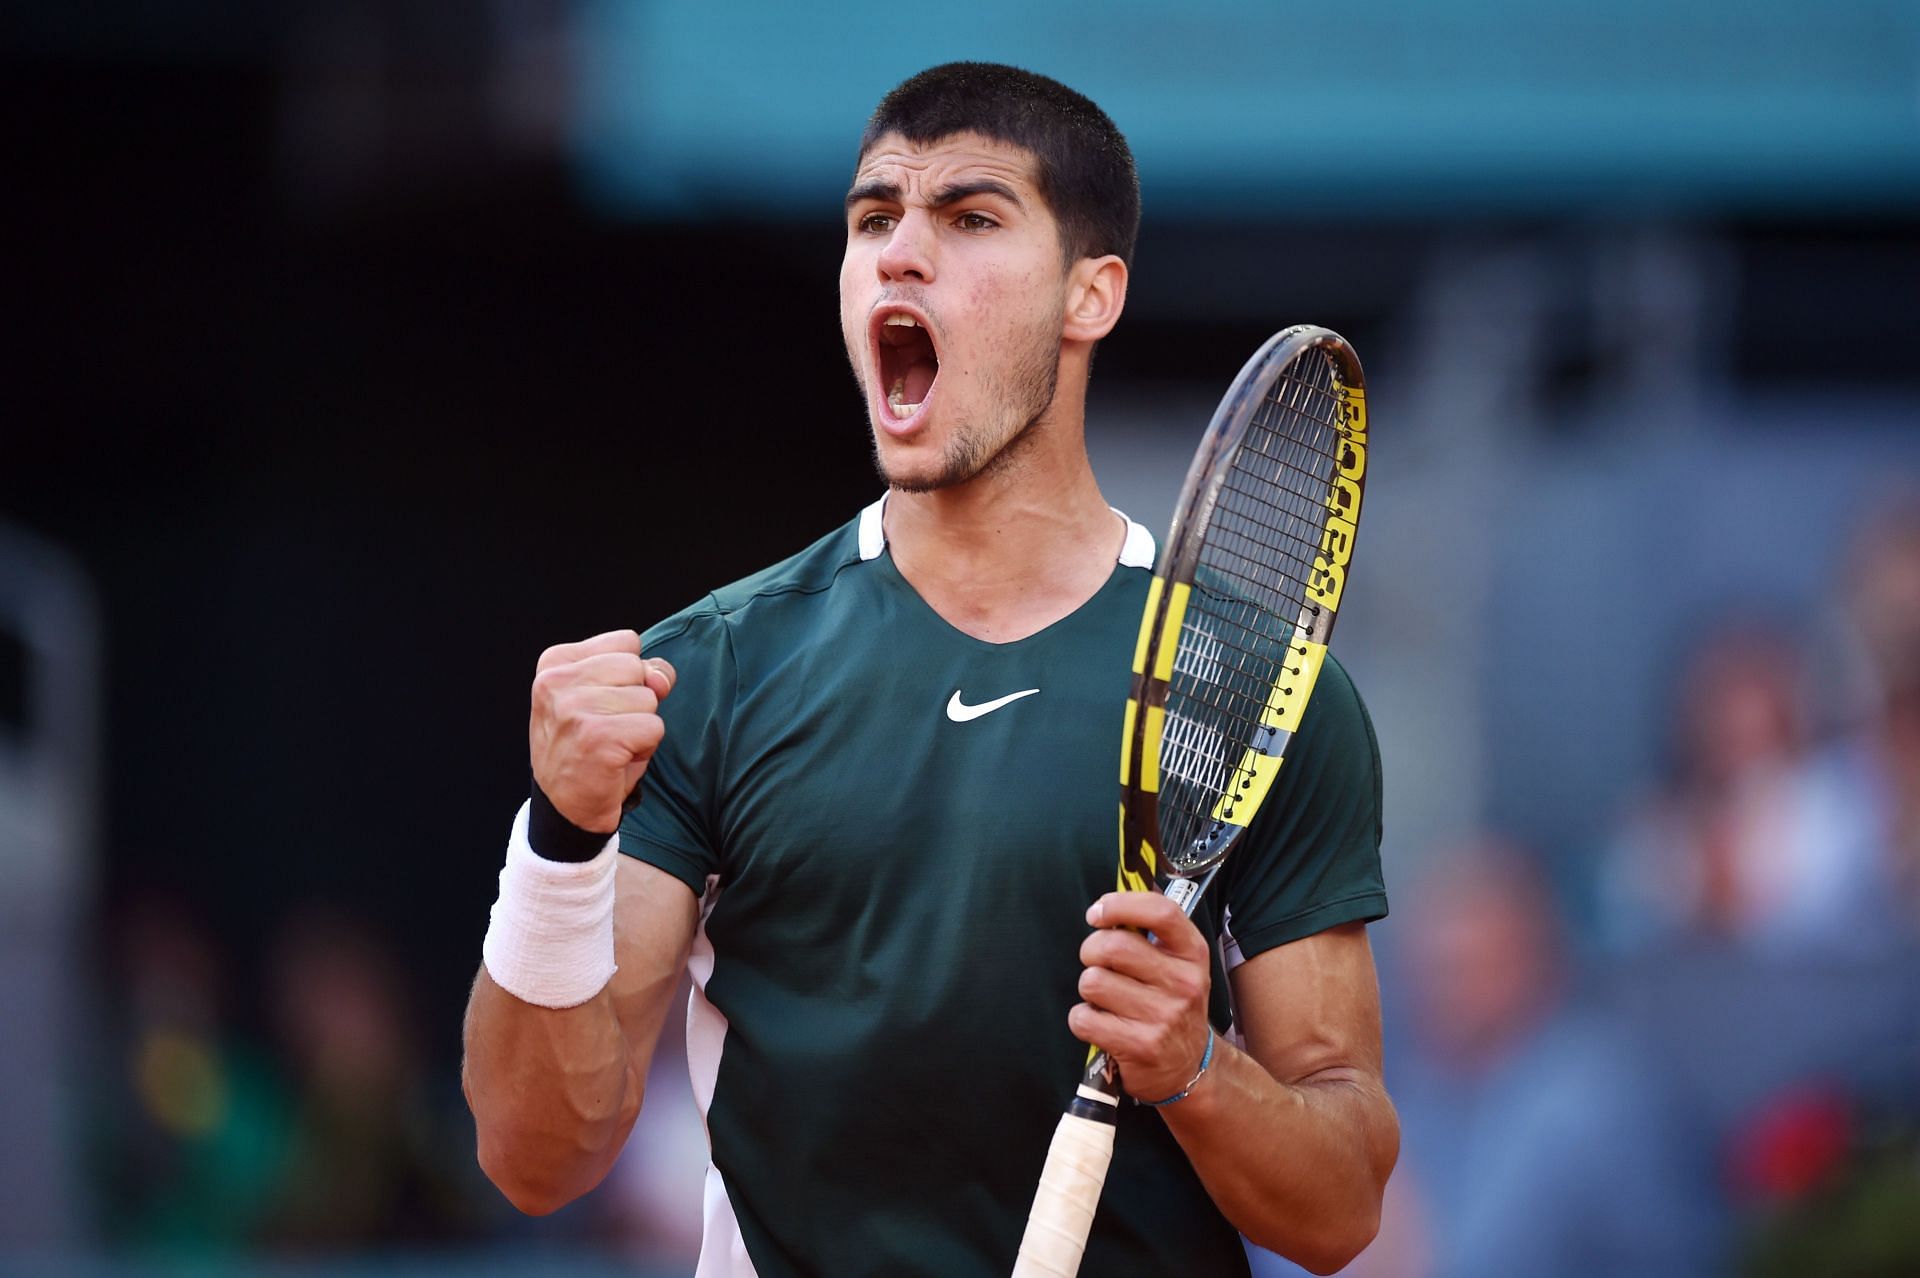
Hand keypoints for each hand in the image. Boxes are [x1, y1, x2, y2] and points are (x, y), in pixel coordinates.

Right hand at [529, 630, 675, 832]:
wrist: (566, 807)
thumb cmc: (588, 748)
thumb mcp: (607, 697)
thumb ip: (640, 673)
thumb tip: (661, 678)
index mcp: (555, 663)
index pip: (626, 642)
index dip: (627, 677)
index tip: (599, 705)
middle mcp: (558, 681)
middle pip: (637, 667)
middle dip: (635, 700)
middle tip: (607, 729)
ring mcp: (575, 709)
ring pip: (648, 698)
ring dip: (640, 726)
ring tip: (611, 745)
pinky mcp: (598, 736)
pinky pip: (653, 727)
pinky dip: (644, 747)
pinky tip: (616, 760)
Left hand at [1068, 892, 1213, 1103]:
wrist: (1190, 1069)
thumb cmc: (1172, 1006)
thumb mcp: (1178, 966)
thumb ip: (1150, 935)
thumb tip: (1106, 907)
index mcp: (1192, 954)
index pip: (1161, 912)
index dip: (1120, 905)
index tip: (1097, 913)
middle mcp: (1183, 983)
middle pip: (1112, 946)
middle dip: (1090, 951)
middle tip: (1096, 963)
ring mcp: (1163, 1017)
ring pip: (1093, 982)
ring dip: (1088, 989)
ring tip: (1106, 1000)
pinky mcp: (1140, 1046)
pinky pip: (1083, 1018)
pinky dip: (1083, 1020)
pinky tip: (1102, 1025)